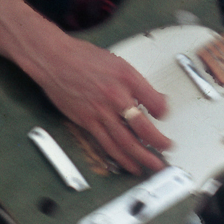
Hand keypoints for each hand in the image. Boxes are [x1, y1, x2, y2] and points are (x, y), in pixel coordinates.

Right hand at [31, 35, 170, 174]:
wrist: (56, 60)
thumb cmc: (84, 58)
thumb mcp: (120, 63)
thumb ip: (138, 83)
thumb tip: (155, 98)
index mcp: (127, 79)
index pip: (155, 101)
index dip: (164, 112)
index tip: (166, 116)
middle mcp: (115, 96)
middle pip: (142, 127)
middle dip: (158, 142)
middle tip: (167, 148)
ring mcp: (100, 112)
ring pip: (125, 141)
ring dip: (142, 156)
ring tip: (154, 165)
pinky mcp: (87, 122)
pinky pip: (106, 144)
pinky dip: (120, 158)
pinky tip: (129, 164)